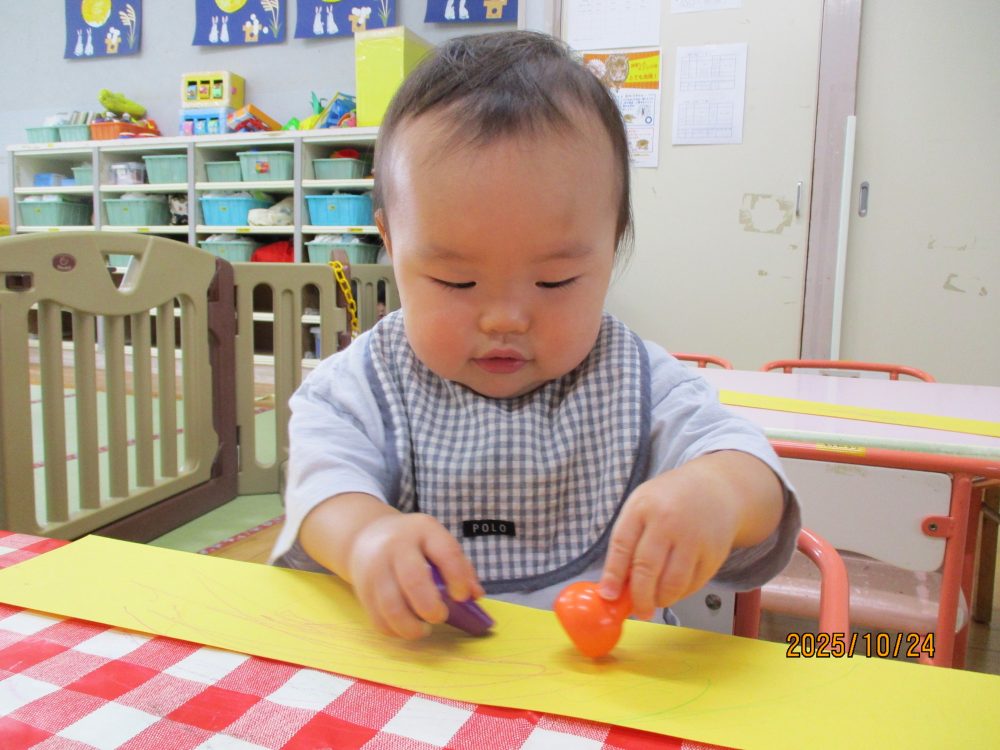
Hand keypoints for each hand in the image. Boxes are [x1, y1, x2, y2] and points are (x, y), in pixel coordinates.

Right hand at [347, 512, 483, 638]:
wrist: (367, 535)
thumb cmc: (413, 543)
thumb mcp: (437, 542)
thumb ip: (460, 566)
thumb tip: (475, 595)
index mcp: (423, 530)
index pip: (445, 552)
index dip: (458, 578)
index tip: (462, 597)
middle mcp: (396, 546)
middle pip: (413, 579)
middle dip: (431, 606)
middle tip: (440, 616)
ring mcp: (376, 568)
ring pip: (392, 606)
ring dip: (412, 626)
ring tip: (424, 629)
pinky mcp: (363, 590)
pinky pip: (379, 619)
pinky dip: (396, 631)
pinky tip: (407, 627)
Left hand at [598, 451, 781, 619]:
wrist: (716, 488)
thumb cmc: (671, 499)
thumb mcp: (641, 505)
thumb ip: (627, 539)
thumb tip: (615, 583)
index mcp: (643, 507)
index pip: (622, 546)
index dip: (613, 575)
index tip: (609, 595)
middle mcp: (668, 521)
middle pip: (647, 569)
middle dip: (639, 597)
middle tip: (637, 610)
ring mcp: (693, 537)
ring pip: (673, 583)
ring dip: (661, 599)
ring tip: (655, 601)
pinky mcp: (714, 553)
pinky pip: (694, 584)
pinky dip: (681, 594)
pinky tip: (674, 590)